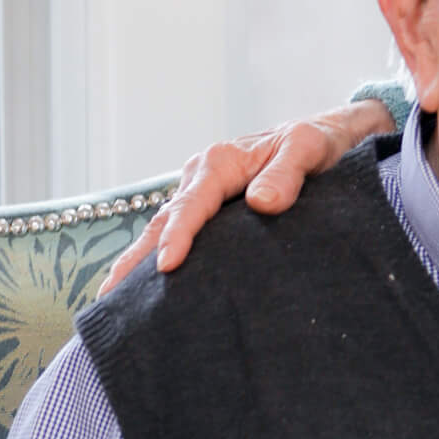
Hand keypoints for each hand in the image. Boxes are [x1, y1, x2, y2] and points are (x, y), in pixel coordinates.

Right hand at [100, 100, 395, 293]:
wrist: (328, 136)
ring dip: (138, 263)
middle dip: (135, 259)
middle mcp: (201, 178)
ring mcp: (202, 195)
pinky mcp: (211, 212)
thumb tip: (261, 202)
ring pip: (162, 230)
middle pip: (163, 221)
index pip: (192, 204)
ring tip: (113, 302)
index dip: (178, 235)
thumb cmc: (319, 141)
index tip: (167, 266)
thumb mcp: (309, 148)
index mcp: (220, 161)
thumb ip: (287, 172)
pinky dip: (157, 258)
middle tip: (110, 298)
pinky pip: (179, 234)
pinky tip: (145, 289)